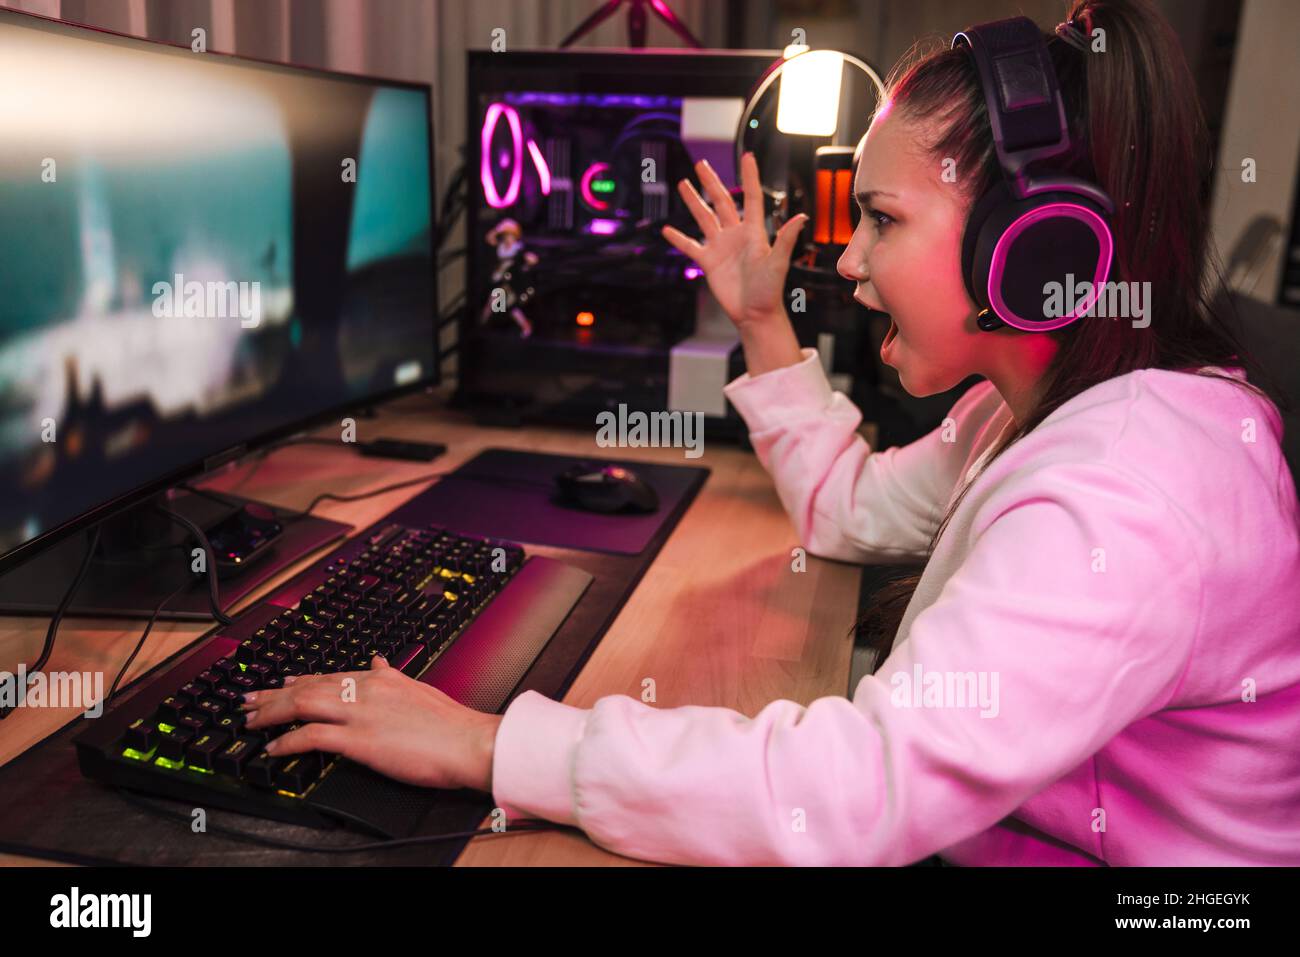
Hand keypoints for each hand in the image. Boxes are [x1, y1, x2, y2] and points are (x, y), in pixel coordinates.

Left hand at [240, 657, 502, 791]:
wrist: (468, 742)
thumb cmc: (450, 724)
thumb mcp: (418, 688)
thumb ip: (393, 675)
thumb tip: (378, 661)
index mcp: (380, 678)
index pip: (330, 675)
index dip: (300, 680)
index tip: (282, 684)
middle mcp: (366, 690)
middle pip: (308, 686)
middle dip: (274, 694)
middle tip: (249, 700)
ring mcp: (360, 713)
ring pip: (302, 704)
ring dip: (271, 712)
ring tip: (250, 720)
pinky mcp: (359, 739)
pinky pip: (311, 737)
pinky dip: (287, 741)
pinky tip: (273, 748)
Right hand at [662, 152, 807, 328]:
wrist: (755, 314)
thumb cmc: (770, 291)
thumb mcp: (778, 264)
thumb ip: (786, 239)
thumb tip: (801, 217)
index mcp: (753, 232)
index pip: (751, 198)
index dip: (749, 177)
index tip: (747, 156)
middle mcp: (736, 235)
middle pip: (722, 202)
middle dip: (711, 182)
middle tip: (701, 164)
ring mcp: (721, 248)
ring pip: (704, 218)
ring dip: (693, 202)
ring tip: (683, 184)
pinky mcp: (709, 262)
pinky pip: (691, 247)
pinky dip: (679, 239)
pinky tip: (668, 230)